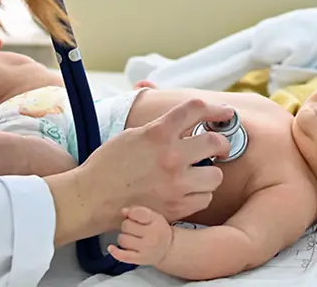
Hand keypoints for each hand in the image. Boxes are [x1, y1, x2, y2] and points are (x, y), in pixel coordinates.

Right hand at [44, 98, 233, 244]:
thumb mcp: (133, 135)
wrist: (91, 198)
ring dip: (209, 172)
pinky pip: (205, 198)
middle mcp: (171, 157)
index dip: (216, 109)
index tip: (225, 113)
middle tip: (218, 147)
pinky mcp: (176, 208)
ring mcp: (175, 184)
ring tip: (198, 173)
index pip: (196, 109)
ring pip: (216, 175)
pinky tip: (188, 191)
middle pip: (216, 142)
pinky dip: (200, 194)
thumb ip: (161, 128)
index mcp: (159, 133)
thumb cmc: (108, 165)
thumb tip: (184, 120)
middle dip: (221, 143)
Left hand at [108, 206, 173, 266]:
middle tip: (134, 228)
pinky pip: (123, 256)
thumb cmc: (158, 230)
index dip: (131, 213)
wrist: (167, 249)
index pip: (138, 213)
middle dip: (127, 225)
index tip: (132, 215)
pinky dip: (115, 252)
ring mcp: (145, 249)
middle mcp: (151, 236)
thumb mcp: (154, 216)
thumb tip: (123, 211)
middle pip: (127, 226)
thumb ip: (139, 211)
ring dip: (124, 237)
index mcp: (156, 222)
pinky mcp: (139, 260)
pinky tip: (110, 247)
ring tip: (131, 237)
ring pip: (123, 240)